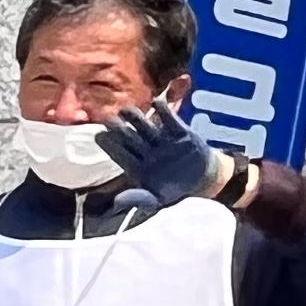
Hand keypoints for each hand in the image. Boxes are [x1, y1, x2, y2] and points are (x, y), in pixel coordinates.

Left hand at [96, 100, 225, 213]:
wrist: (205, 181)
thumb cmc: (176, 192)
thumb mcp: (157, 200)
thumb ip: (138, 199)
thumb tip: (116, 203)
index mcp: (136, 166)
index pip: (119, 153)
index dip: (109, 144)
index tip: (100, 135)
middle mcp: (146, 150)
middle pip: (128, 135)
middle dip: (117, 127)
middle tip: (108, 117)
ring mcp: (162, 140)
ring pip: (145, 125)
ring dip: (135, 116)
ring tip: (126, 109)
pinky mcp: (180, 132)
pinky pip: (170, 119)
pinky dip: (164, 110)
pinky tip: (157, 102)